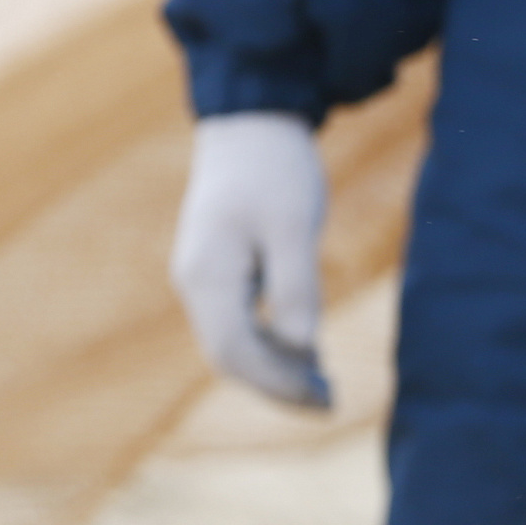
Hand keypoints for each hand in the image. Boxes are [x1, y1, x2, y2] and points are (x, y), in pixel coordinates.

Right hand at [169, 109, 333, 407]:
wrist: (251, 121)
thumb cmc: (275, 168)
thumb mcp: (293, 226)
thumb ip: (295, 287)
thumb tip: (303, 350)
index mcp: (207, 276)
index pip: (233, 352)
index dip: (276, 383)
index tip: (321, 398)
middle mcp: (196, 283)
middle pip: (229, 356)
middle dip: (277, 384)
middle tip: (329, 403)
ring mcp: (203, 276)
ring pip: (233, 342)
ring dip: (275, 368)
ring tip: (324, 386)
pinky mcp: (219, 268)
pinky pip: (239, 321)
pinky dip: (270, 343)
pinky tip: (307, 350)